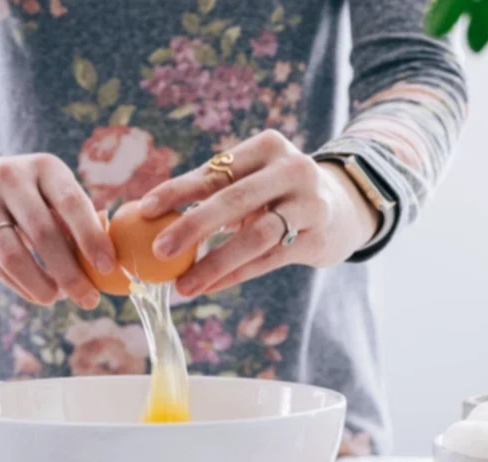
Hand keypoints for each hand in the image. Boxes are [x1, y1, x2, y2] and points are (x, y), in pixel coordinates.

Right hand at [0, 151, 115, 308]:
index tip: (107, 267)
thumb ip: (76, 220)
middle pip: (43, 233)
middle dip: (70, 273)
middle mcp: (10, 178)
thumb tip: (106, 261)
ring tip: (57, 299)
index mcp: (43, 167)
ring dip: (41, 284)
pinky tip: (37, 295)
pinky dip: (20, 287)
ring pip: (14, 255)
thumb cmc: (24, 196)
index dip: (91, 237)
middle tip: (89, 299)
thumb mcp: (49, 192)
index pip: (71, 202)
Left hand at [139, 130, 380, 296]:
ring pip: (255, 236)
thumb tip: (148, 216)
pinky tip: (208, 287)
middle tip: (158, 251)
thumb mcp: (253, 179)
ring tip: (182, 286)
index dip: (177, 190)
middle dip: (192, 226)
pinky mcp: (317, 237)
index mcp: (267, 147)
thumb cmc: (278, 194)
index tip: (144, 210)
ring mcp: (309, 204)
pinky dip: (235, 275)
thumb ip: (214, 191)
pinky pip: (268, 260)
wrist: (344, 207)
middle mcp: (292, 169)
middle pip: (234, 199)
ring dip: (214, 263)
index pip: (215, 170)